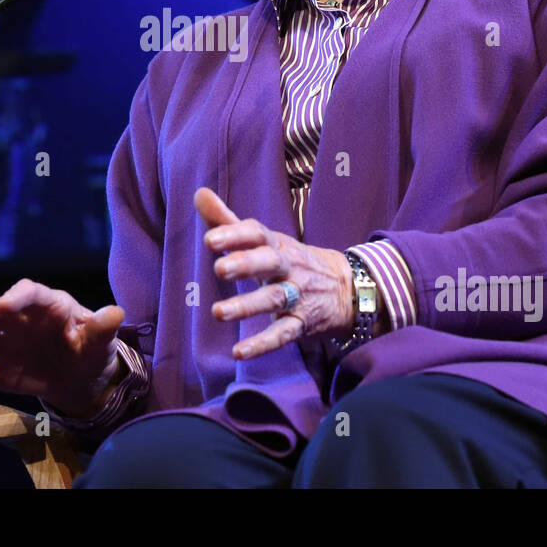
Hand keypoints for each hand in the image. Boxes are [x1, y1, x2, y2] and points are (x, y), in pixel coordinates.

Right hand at [0, 278, 124, 414]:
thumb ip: (103, 328)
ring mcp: (5, 343)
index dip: (16, 297)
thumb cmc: (91, 349)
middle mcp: (19, 319)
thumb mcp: (100, 340)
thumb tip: (115, 313)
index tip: (4, 305)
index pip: (28, 293)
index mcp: (46, 304)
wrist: (81, 380)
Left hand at [195, 187, 353, 360]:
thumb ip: (229, 221)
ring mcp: (297, 295)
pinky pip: (282, 334)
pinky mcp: (301, 323)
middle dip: (246, 264)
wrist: (347, 288)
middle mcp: (288, 267)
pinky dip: (262, 345)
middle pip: (269, 262)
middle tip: (219, 269)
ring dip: (247, 306)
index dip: (235, 235)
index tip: (210, 239)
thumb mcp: (265, 239)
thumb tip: (199, 193)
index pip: (257, 234)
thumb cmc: (292, 260)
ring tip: (218, 313)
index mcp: (277, 244)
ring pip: (274, 299)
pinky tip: (239, 352)